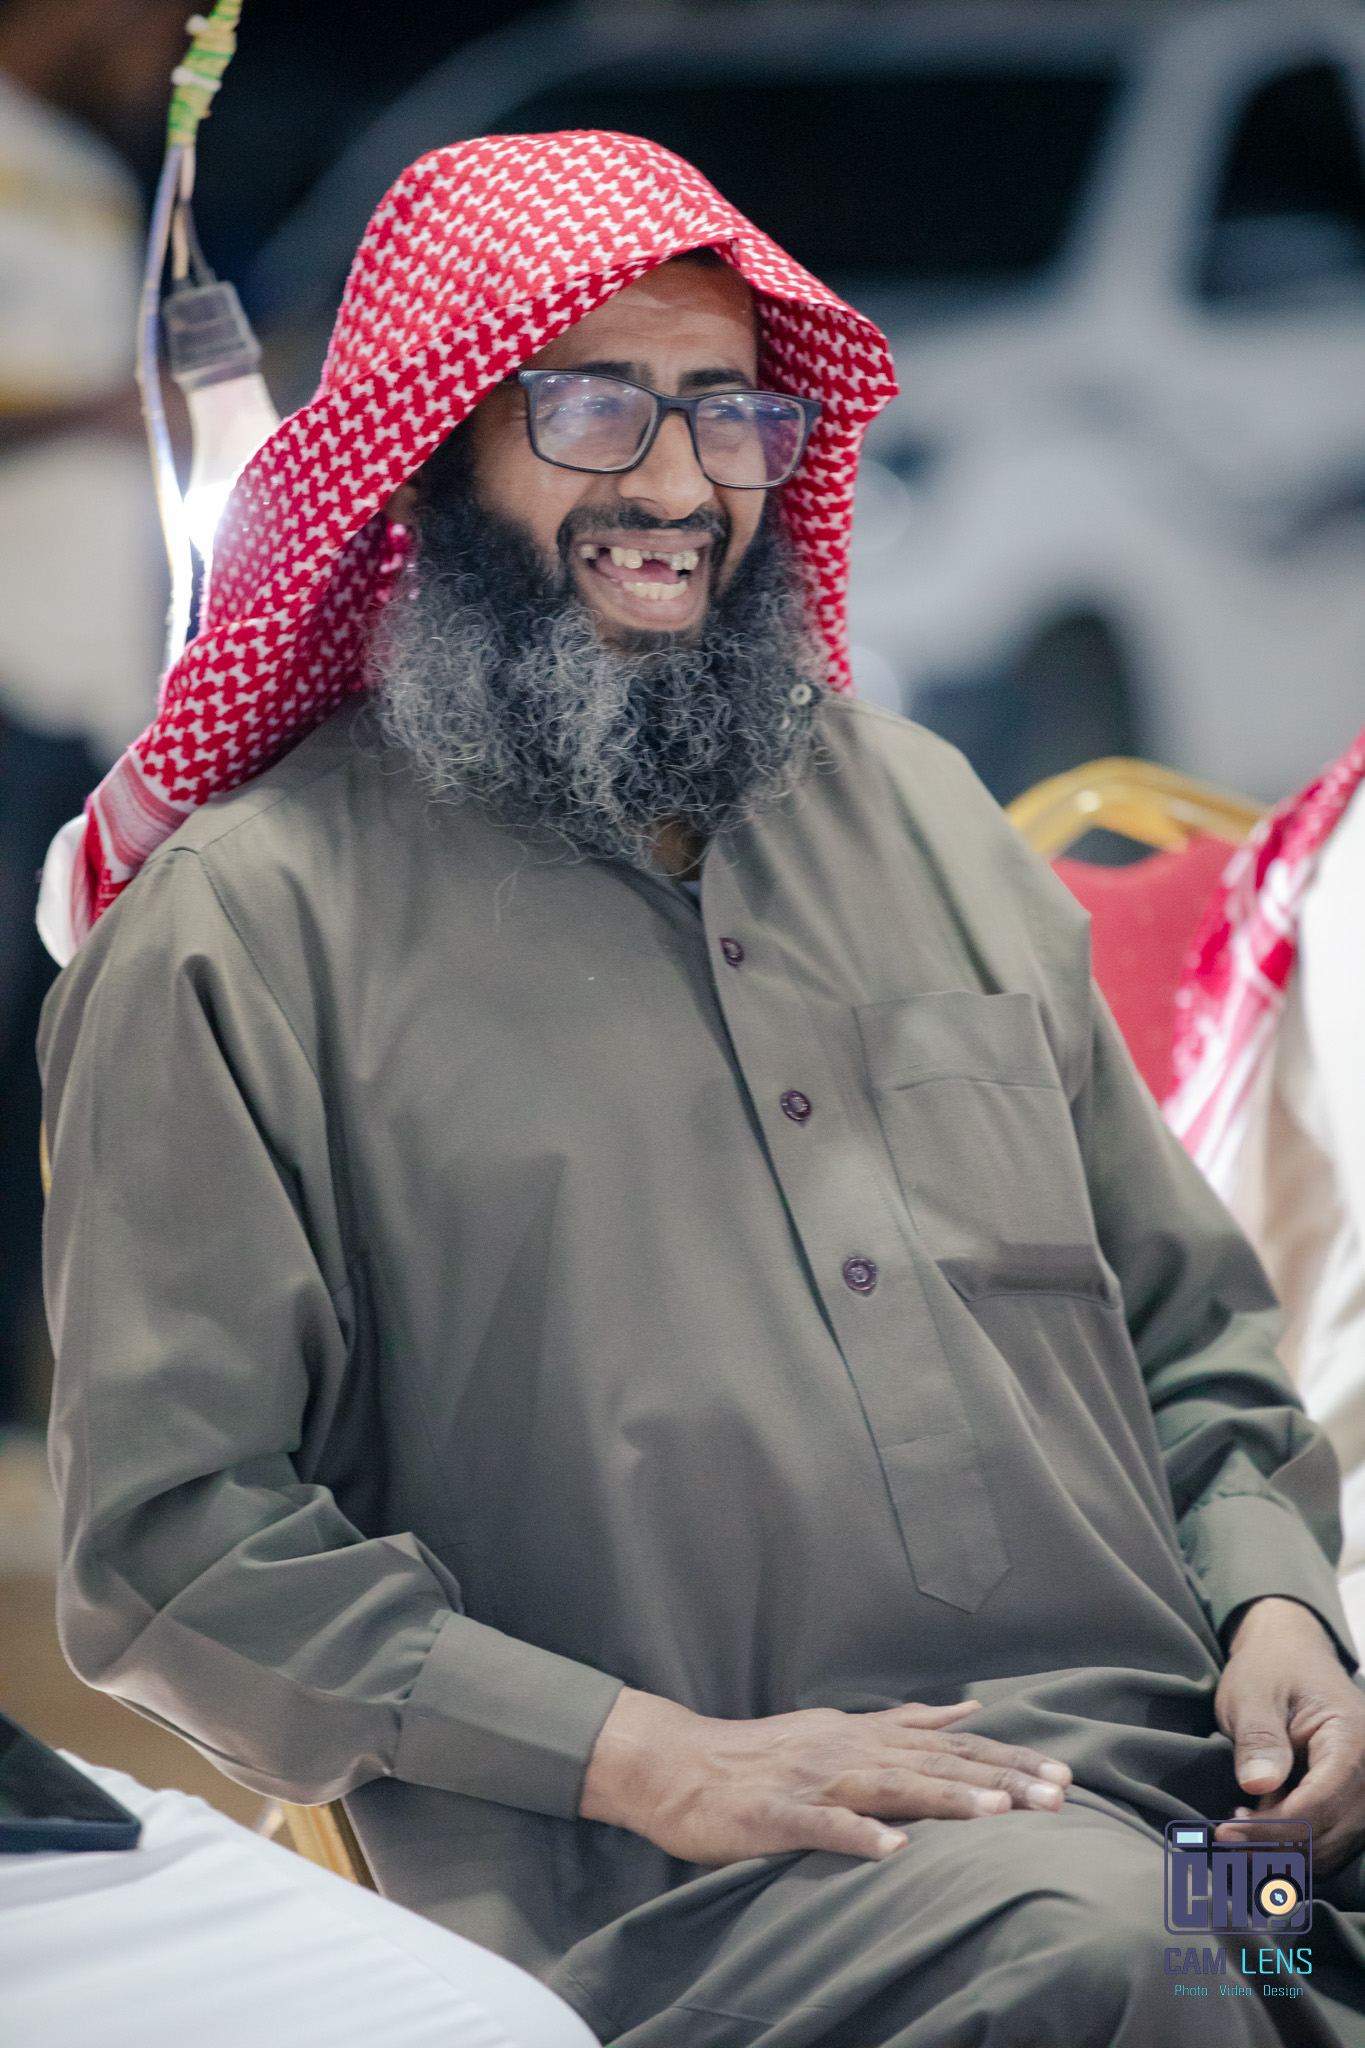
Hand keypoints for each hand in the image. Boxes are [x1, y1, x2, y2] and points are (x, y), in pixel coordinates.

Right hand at [580, 1687, 1071, 1866]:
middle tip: (1057, 1794)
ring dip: (945, 1798)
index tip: (1063, 1775)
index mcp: (865, 1737)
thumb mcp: (838, 1730)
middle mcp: (849, 1751)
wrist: (677, 1764)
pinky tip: (893, 1850)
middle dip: (1000, 1779)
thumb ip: (902, 1724)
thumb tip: (965, 1711)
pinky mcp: (777, 1813)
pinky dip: (859, 1835)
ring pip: (890, 1787)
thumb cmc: (761, 1756)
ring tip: (996, 1813)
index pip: (951, 1749)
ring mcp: (814, 1780)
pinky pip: (823, 1827)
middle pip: (937, 1764)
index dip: (1008, 1761)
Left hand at [1215, 1596, 1364, 1872]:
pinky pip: (1329, 1843)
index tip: (1226, 1832)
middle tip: (1223, 1835)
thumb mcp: (1253, 1692)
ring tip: (1237, 1827)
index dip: (1273, 1827)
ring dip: (1282, 1852)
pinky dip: (1294, 1848)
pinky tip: (1258, 1828)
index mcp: (1352, 1739)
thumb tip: (1258, 1785)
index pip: (1320, 1802)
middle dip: (1273, 1845)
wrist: (1292, 1656)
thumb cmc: (1271, 1669)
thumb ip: (1259, 1737)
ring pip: (1330, 1849)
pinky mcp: (1353, 1806)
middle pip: (1328, 1834)